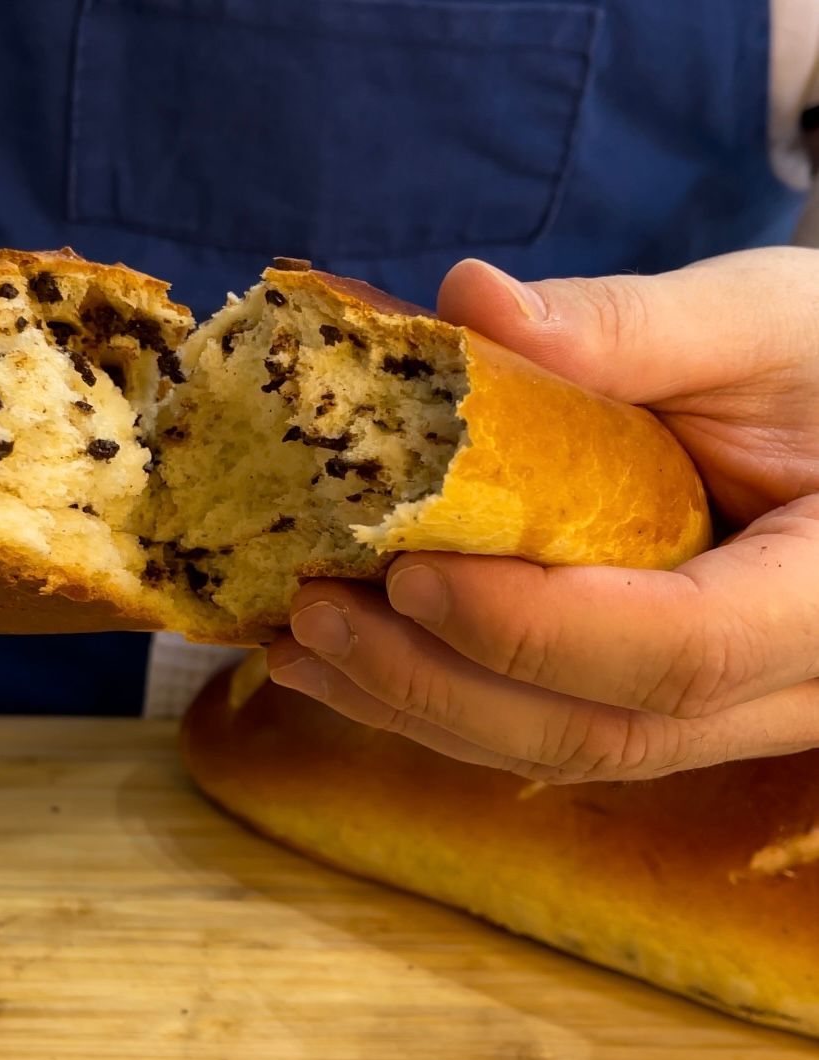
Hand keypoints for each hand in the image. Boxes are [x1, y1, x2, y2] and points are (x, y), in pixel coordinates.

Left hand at [268, 248, 818, 781]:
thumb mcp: (761, 324)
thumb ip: (632, 327)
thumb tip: (468, 302)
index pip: (683, 649)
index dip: (532, 627)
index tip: (406, 574)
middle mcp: (785, 686)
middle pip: (597, 729)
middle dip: (437, 682)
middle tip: (312, 617)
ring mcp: (723, 711)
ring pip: (560, 749)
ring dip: (416, 707)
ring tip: (298, 650)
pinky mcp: (659, 699)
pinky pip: (548, 725)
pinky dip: (441, 700)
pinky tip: (352, 665)